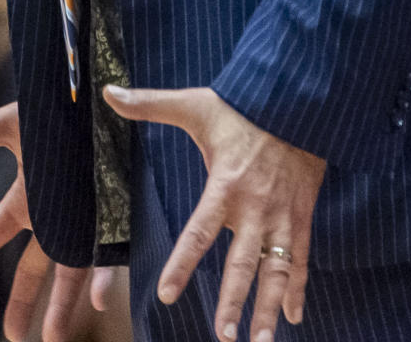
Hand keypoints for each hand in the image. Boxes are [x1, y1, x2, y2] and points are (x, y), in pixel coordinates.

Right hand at [0, 102, 113, 341]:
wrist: (103, 96)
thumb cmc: (61, 106)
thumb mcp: (15, 122)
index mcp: (27, 196)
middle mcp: (54, 214)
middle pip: (33, 267)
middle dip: (21, 301)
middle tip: (11, 336)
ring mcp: (84, 217)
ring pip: (70, 271)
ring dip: (62, 305)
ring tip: (54, 338)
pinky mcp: (114, 213)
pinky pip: (108, 252)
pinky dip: (104, 277)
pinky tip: (101, 299)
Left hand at [104, 85, 325, 341]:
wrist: (297, 100)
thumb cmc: (241, 107)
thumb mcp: (197, 104)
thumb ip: (152, 104)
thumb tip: (109, 93)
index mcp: (226, 184)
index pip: (199, 232)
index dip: (182, 264)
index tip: (166, 294)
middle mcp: (255, 207)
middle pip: (242, 263)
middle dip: (233, 302)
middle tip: (223, 337)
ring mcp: (282, 215)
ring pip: (276, 270)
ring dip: (268, 308)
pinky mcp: (301, 216)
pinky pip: (301, 258)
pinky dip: (298, 288)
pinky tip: (294, 317)